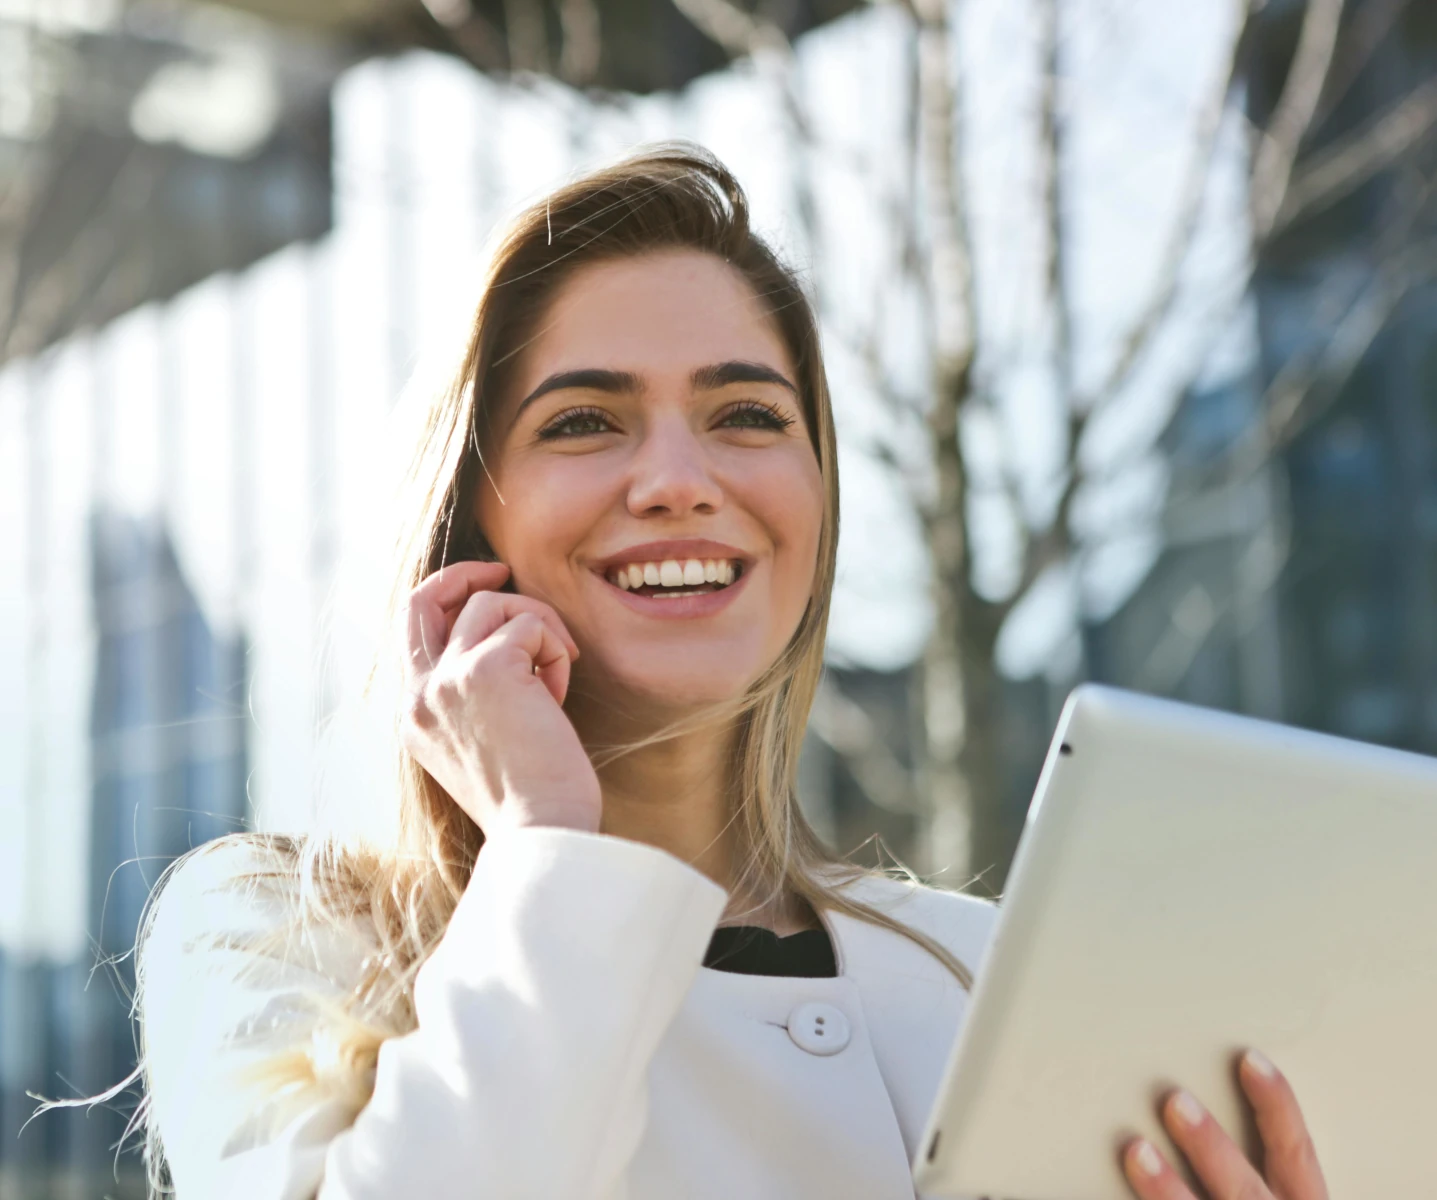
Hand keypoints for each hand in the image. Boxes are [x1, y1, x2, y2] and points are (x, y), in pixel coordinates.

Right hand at [400, 561, 600, 835]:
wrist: (542, 832)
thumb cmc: (530, 798)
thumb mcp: (481, 744)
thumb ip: (472, 697)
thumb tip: (503, 643)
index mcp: (413, 716)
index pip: (411, 631)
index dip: (447, 599)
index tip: (486, 591)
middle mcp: (418, 695)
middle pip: (423, 598)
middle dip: (465, 574)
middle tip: (504, 570)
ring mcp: (447, 679)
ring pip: (493, 604)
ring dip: (538, 628)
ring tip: (556, 675)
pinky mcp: (487, 669)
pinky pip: (531, 624)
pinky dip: (555, 650)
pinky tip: (559, 695)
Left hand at [1121, 1050, 1327, 1199]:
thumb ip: (1258, 1173)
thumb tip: (1190, 1107)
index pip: (1296, 1154)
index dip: (1277, 1107)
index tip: (1248, 1060)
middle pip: (1247, 1191)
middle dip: (1212, 1148)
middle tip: (1174, 1101)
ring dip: (1170, 1192)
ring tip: (1136, 1151)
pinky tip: (1103, 1195)